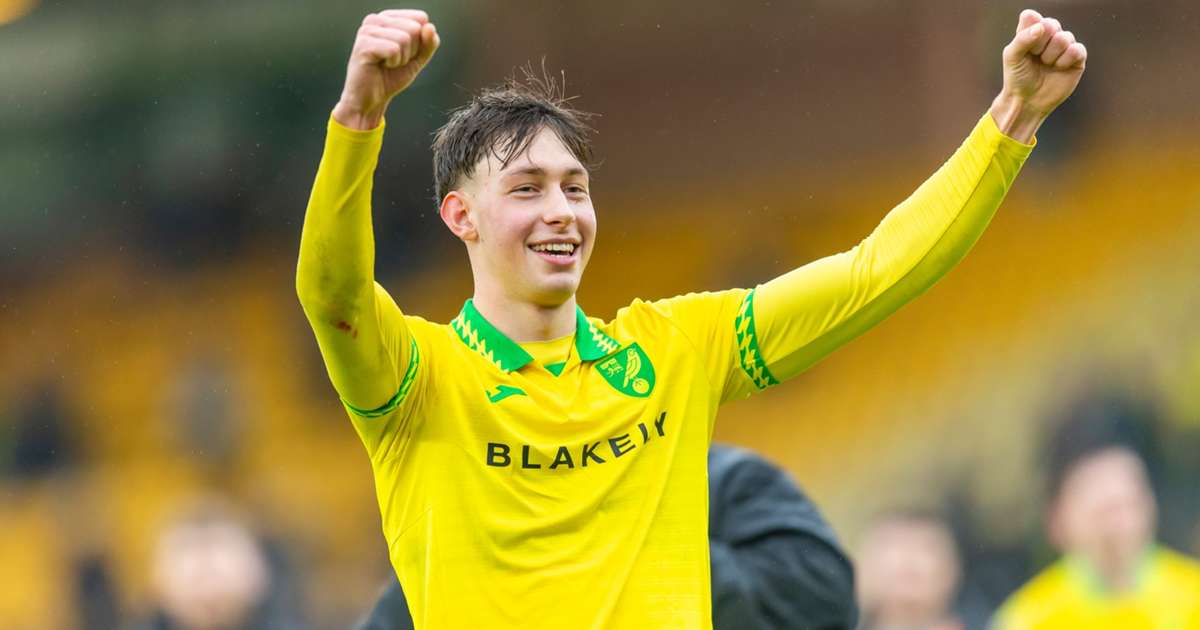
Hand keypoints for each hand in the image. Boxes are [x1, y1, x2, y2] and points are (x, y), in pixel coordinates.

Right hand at [333, 10, 440, 129]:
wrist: (371, 99)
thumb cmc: (391, 77)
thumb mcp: (417, 59)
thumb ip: (428, 43)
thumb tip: (430, 27)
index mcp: (388, 17)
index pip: (421, 18)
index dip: (420, 42)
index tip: (403, 53)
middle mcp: (375, 19)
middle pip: (414, 28)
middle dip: (411, 51)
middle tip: (394, 61)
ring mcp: (367, 30)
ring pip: (405, 38)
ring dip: (402, 59)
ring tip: (387, 64)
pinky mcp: (363, 44)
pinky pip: (394, 50)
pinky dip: (393, 63)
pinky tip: (380, 66)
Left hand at [989, 9, 1087, 141]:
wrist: (1028, 101)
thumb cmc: (1018, 78)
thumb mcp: (1011, 57)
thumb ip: (1022, 39)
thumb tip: (1041, 27)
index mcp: (1031, 31)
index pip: (1031, 17)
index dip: (1028, 31)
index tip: (1024, 47)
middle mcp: (1049, 35)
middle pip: (1050, 24)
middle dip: (1040, 44)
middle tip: (1035, 57)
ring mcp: (1064, 46)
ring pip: (1064, 37)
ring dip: (1051, 54)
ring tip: (1046, 65)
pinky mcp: (1077, 58)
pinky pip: (1077, 49)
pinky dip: (1065, 60)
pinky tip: (1059, 68)